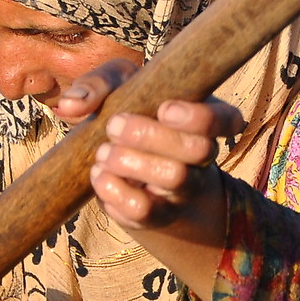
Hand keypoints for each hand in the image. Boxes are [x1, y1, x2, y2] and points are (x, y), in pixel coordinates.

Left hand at [55, 60, 236, 300]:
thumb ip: (97, 85)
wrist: (126, 165)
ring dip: (131, 162)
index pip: (227, 119)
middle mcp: (201, 156)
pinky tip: (99, 176)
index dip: (201, 116)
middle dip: (151, 135)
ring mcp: (182, 189)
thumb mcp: (117, 87)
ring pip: (175, 178)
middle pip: (198, 149)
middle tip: (114, 125)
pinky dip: (115, 192)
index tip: (164, 109)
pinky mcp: (158, 215)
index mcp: (199, 118)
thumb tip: (72, 105)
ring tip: (103, 153)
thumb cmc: (127, 112)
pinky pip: (144, 211)